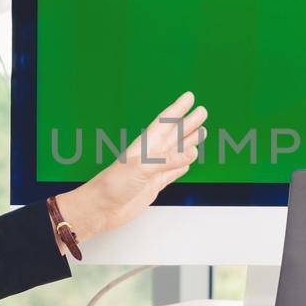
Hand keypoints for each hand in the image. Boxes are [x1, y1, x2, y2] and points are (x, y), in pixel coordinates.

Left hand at [53, 91, 208, 247]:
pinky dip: (183, 166)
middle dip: (189, 122)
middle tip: (202, 111)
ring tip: (202, 131)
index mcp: (146, 144)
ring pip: (177, 151)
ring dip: (189, 141)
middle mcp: (152, 154)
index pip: (166, 121)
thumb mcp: (141, 168)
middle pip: (175, 134)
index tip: (189, 97)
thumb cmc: (113, 184)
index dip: (178, 109)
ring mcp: (154, 169)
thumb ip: (168, 160)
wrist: (102, 208)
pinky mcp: (155, 184)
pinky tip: (188, 162)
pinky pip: (174, 172)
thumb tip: (192, 151)